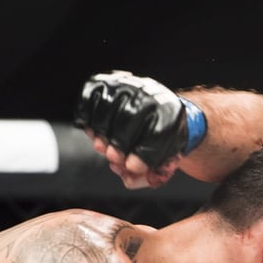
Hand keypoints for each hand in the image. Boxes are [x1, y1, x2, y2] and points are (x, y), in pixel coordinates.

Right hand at [74, 71, 206, 187]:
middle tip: (114, 157)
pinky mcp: (107, 83)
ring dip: (102, 133)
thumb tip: (129, 179)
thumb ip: (152, 174)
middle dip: (119, 144)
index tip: (132, 167)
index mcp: (173, 115)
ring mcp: (129, 86)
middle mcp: (152, 94)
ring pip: (109, 107)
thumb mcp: (166, 158)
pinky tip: (94, 131)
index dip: (143, 154)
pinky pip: (91, 99)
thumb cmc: (159, 139)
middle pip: (129, 117)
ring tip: (103, 147)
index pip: (158, 133)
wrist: (157, 111)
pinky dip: (89, 119)